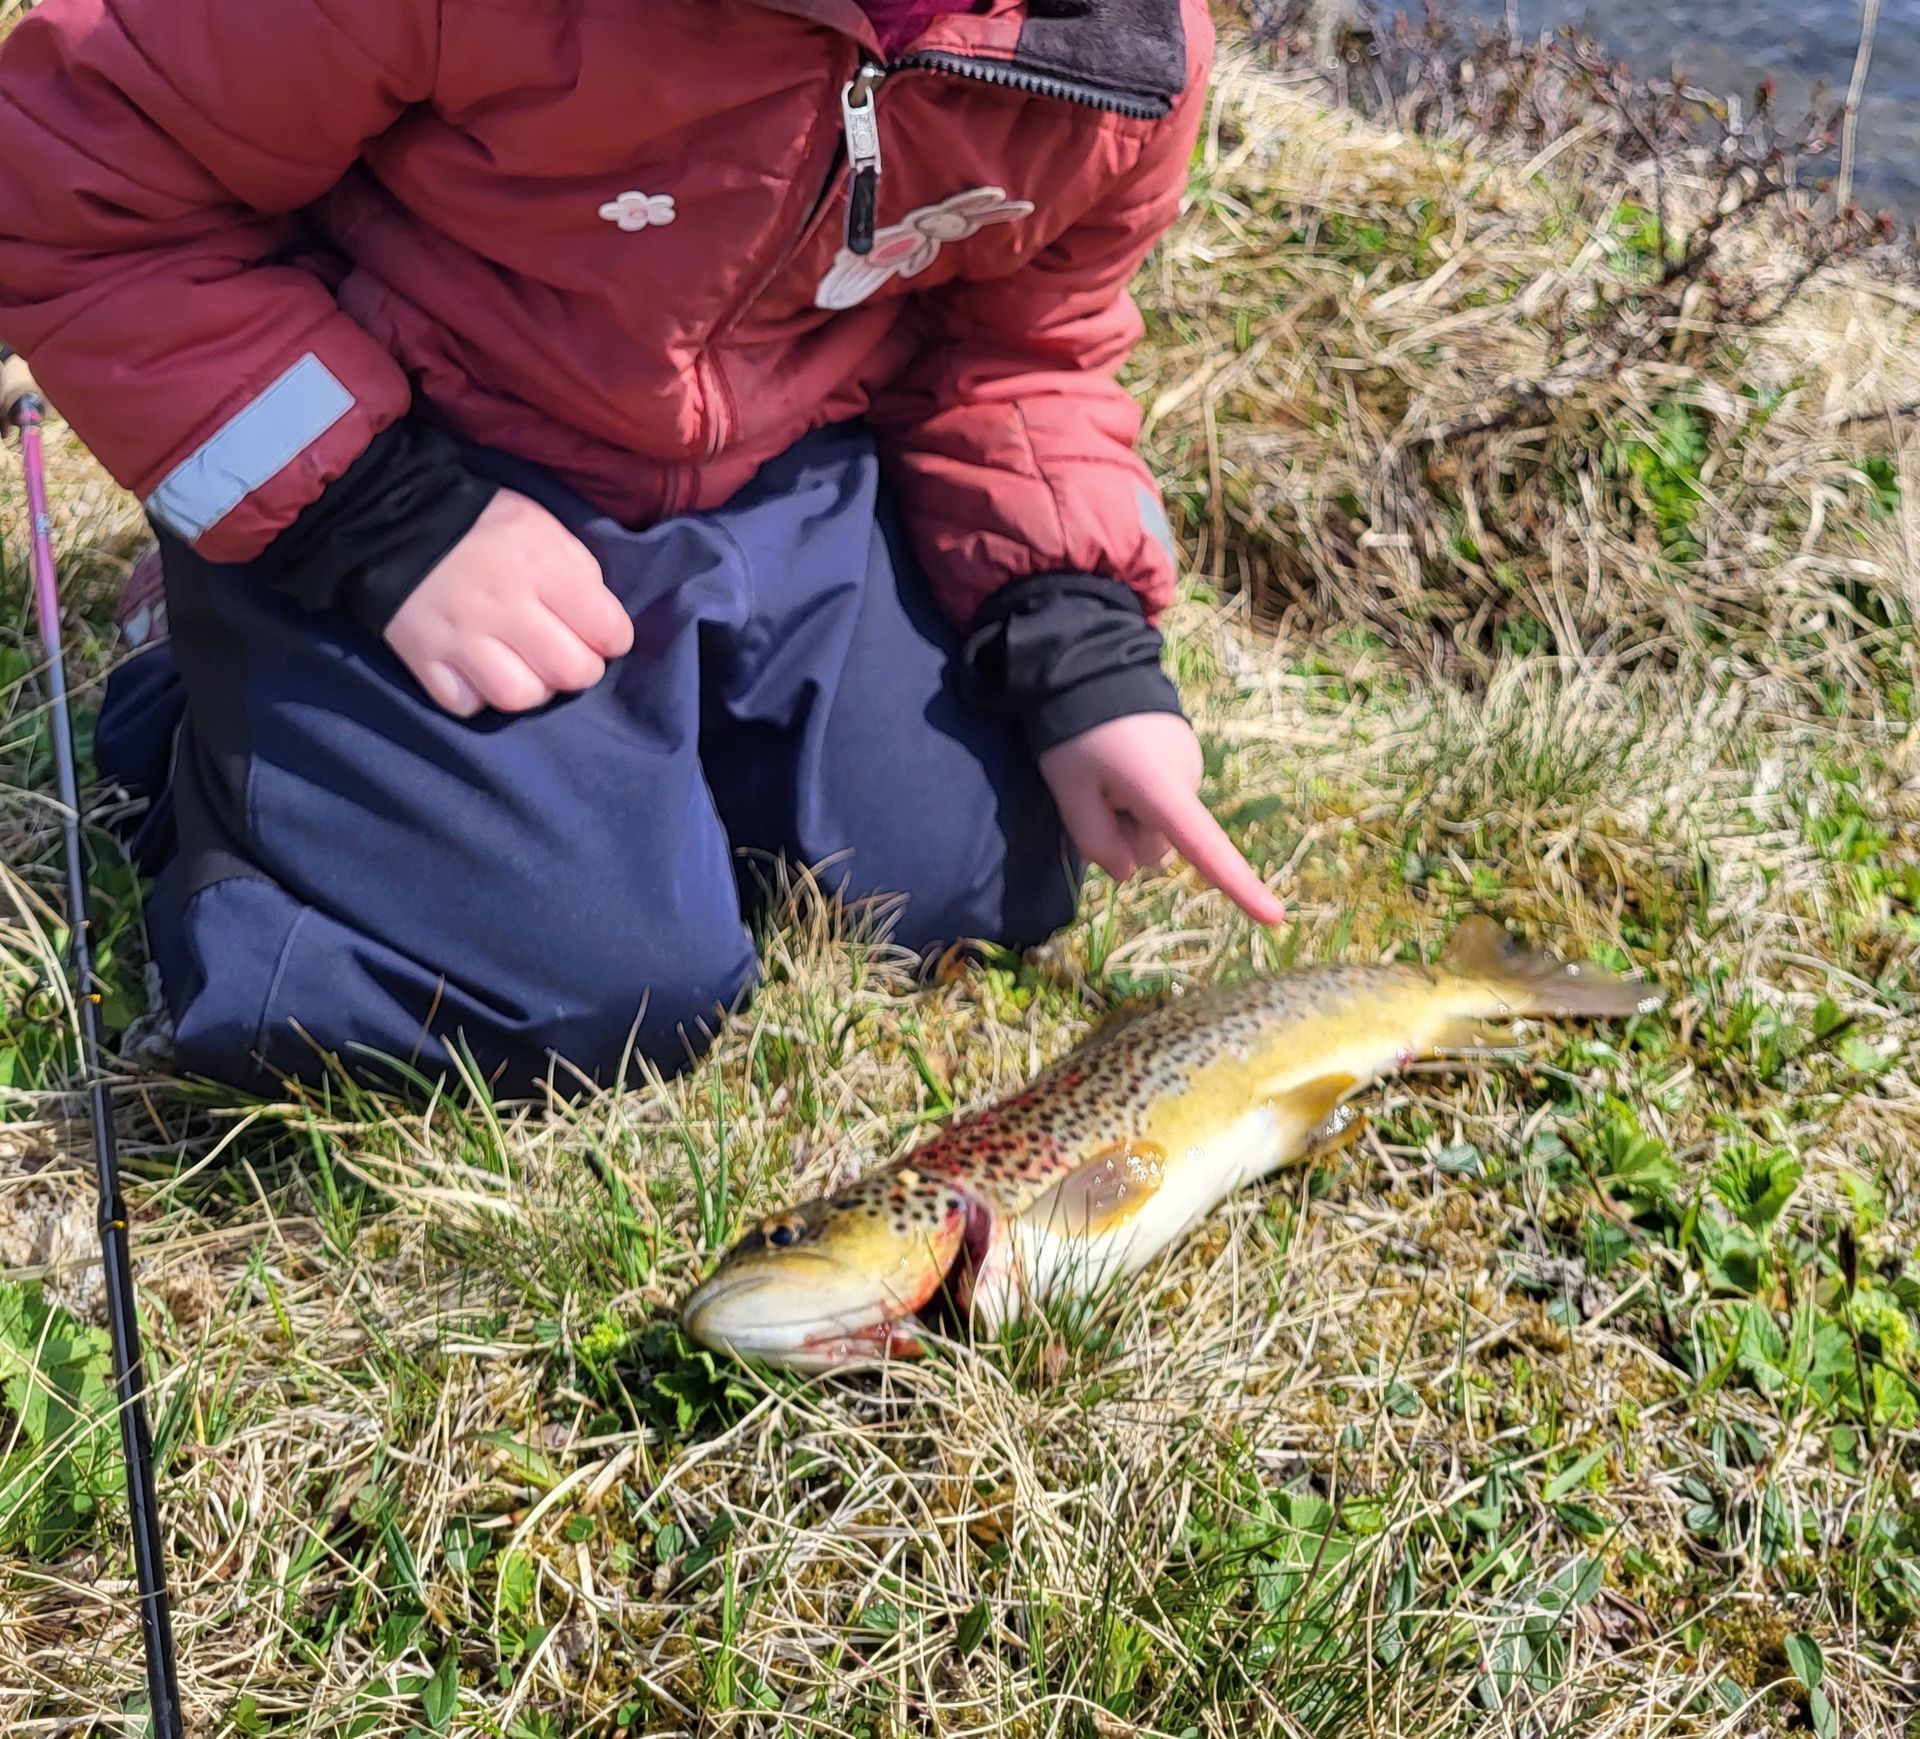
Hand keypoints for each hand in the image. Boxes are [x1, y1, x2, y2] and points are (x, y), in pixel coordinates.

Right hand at [384, 488, 633, 715]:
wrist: (394, 518)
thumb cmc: (484, 525)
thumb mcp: (544, 528)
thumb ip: (581, 573)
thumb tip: (603, 625)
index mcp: (540, 565)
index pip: (607, 630)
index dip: (613, 638)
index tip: (600, 633)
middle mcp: (502, 605)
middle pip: (571, 672)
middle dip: (580, 668)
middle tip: (564, 653)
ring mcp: (459, 636)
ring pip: (520, 697)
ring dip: (533, 688)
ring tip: (525, 667)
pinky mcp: (423, 657)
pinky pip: (467, 704)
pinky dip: (479, 696)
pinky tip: (481, 672)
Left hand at [1038, 713, 1285, 924]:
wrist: (1089, 660)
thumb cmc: (1074, 730)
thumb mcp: (1068, 790)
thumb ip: (1096, 840)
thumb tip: (1130, 872)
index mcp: (1164, 790)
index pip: (1205, 849)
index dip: (1238, 887)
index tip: (1275, 918)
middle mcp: (1190, 778)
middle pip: (1161, 843)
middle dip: (1128, 831)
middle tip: (1094, 791)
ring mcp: (1191, 762)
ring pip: (1162, 819)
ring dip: (1133, 808)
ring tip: (1103, 768)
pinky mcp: (1186, 751)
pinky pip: (1165, 793)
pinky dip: (1141, 788)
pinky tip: (1119, 755)